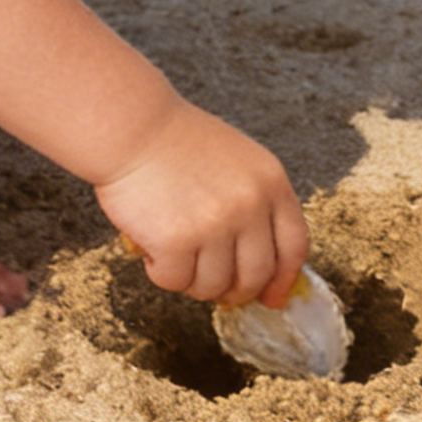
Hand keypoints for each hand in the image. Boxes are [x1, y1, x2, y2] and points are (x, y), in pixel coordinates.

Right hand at [92, 100, 308, 307]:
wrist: (128, 124)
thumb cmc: (172, 140)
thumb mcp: (233, 160)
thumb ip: (253, 204)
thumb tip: (262, 272)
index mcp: (269, 181)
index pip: (293, 245)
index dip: (283, 278)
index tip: (271, 297)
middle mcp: (249, 205)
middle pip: (255, 275)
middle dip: (233, 289)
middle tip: (210, 283)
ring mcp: (214, 225)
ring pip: (213, 286)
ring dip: (191, 278)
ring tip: (170, 251)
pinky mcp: (176, 242)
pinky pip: (175, 281)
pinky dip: (160, 271)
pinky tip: (150, 247)